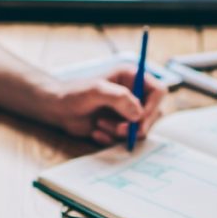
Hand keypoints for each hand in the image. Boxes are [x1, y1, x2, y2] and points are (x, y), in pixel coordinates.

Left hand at [47, 66, 166, 144]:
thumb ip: (120, 98)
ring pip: (139, 129)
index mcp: (132, 78)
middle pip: (153, 114)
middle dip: (136, 125)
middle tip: (120, 130)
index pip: (159, 91)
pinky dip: (111, 139)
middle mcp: (134, 95)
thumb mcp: (97, 90)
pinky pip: (126, 139)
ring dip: (120, 132)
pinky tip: (96, 132)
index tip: (140, 118)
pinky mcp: (119, 127)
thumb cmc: (74, 93)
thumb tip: (139, 114)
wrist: (57, 109)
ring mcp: (127, 112)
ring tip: (100, 124)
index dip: (154, 106)